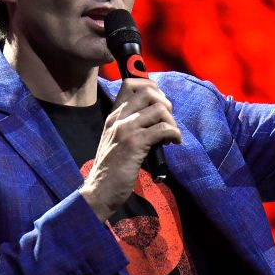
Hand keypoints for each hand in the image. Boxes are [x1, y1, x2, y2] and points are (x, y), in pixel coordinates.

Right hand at [79, 78, 181, 220]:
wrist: (100, 191)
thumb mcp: (116, 140)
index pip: (130, 84)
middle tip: (167, 120)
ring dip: (172, 121)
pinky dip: (174, 134)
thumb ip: (130, 125)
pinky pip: (163, 128)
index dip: (150, 86)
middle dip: (165, 103)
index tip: (159, 103)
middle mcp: (118, 118)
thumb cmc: (111, 168)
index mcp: (113, 116)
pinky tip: (173, 142)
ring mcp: (126, 129)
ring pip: (159, 108)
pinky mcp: (135, 144)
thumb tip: (157, 116)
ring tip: (171, 135)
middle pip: (148, 91)